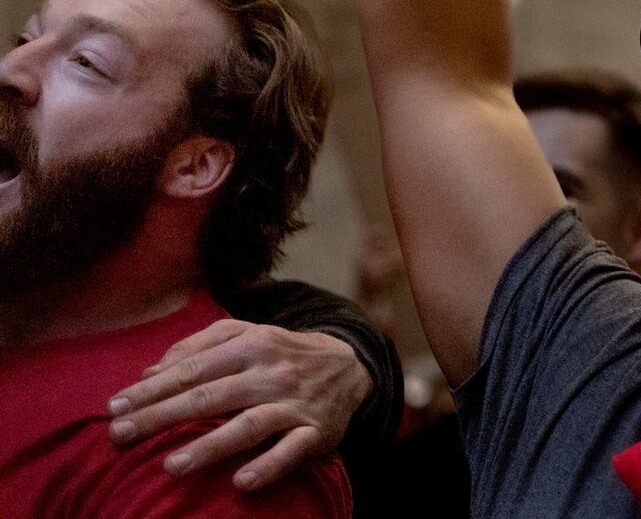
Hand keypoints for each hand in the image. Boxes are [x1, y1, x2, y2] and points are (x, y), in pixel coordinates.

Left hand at [107, 320, 372, 491]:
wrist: (350, 364)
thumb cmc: (281, 352)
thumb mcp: (246, 334)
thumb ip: (198, 346)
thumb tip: (148, 372)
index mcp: (253, 344)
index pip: (194, 368)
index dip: (152, 388)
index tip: (115, 407)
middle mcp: (272, 372)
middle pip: (212, 396)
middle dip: (163, 415)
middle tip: (121, 435)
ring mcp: (295, 403)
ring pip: (250, 425)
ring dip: (210, 446)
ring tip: (171, 465)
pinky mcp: (316, 431)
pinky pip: (292, 450)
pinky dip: (268, 466)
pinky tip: (240, 482)